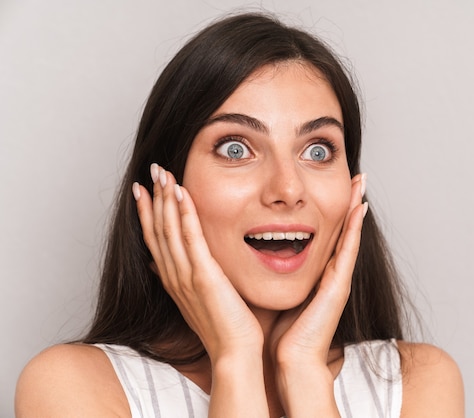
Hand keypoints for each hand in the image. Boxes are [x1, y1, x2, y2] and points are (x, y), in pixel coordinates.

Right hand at [133, 164, 262, 360]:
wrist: (234, 352)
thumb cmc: (223, 327)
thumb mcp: (195, 299)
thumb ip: (179, 278)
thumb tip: (159, 264)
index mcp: (172, 279)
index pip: (153, 239)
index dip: (146, 213)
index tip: (142, 190)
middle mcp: (174, 275)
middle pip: (157, 229)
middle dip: (154, 197)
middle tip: (152, 170)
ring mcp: (186, 276)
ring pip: (169, 230)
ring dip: (165, 198)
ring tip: (163, 173)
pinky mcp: (204, 276)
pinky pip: (191, 238)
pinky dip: (184, 214)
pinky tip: (182, 193)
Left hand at [269, 173, 367, 414]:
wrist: (289, 363)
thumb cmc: (279, 334)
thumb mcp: (274, 295)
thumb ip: (268, 276)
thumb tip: (249, 257)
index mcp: (314, 276)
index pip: (324, 236)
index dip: (329, 211)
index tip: (332, 186)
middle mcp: (330, 275)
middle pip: (340, 230)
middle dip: (348, 202)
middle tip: (355, 175)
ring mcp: (337, 279)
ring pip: (349, 234)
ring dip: (355, 206)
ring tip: (360, 180)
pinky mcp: (338, 286)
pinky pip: (348, 250)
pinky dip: (355, 228)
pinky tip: (360, 206)